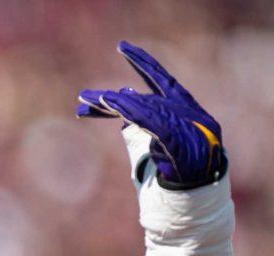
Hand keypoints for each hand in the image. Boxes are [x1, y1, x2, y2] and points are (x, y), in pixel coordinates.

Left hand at [77, 40, 225, 189]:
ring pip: (144, 109)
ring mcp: (182, 123)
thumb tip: (123, 99)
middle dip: (110, 99)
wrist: (202, 180)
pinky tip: (118, 109)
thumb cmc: (182, 157)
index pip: (158, 76)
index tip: (122, 46)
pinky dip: (136, 115)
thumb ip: (143, 116)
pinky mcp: (177, 140)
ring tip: (95, 101)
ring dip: (118, 105)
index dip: (141, 61)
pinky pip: (152, 125)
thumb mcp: (160, 133)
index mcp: (180, 104)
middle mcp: (181, 109)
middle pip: (140, 99)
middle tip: (82, 97)